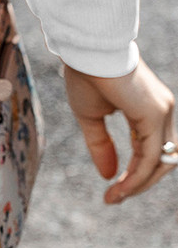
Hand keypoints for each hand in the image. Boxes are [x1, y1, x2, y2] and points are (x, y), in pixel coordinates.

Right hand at [62, 52, 175, 204]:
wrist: (86, 49)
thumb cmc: (85, 74)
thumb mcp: (90, 117)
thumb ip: (101, 145)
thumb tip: (108, 176)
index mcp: (148, 109)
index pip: (150, 151)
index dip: (133, 175)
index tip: (111, 192)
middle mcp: (162, 111)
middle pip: (162, 160)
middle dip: (140, 183)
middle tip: (115, 198)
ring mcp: (163, 112)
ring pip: (161, 162)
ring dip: (140, 185)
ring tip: (116, 197)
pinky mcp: (155, 114)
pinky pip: (151, 157)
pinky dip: (138, 176)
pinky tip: (120, 187)